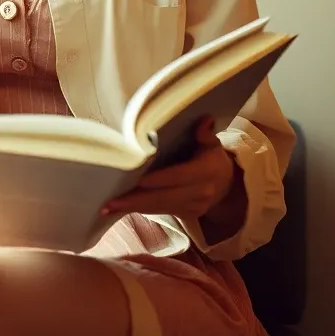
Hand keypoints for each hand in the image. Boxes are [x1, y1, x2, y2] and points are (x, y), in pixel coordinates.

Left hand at [101, 118, 240, 222]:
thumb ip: (206, 134)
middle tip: (109, 202)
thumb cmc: (212, 158)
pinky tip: (121, 208)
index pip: (177, 176)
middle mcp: (200, 193)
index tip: (136, 180)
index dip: (157, 180)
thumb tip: (204, 120)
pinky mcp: (185, 215)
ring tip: (107, 207)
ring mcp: (193, 207)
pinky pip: (160, 212)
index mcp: (206, 172)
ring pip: (159, 208)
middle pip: (163, 198)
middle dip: (135, 200)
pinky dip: (140, 209)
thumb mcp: (212, 144)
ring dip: (133, 207)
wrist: (226, 186)